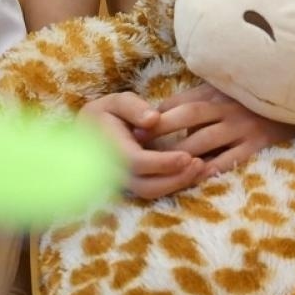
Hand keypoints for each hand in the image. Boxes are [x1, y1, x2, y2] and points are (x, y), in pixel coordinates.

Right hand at [78, 92, 203, 199]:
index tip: (187, 156)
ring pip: (151, 192)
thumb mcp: (116, 101)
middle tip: (199, 163)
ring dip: (179, 184)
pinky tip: (197, 172)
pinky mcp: (135, 184)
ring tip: (204, 167)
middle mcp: (115, 171)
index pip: (136, 162)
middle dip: (175, 179)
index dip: (162, 163)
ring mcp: (124, 181)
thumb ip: (133, 107)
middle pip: (145, 186)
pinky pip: (156, 190)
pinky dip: (177, 184)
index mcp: (110, 149)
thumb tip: (153, 119)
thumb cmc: (105, 114)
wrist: (90, 133)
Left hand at [146, 83, 291, 177]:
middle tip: (136, 145)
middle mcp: (226, 106)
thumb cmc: (251, 102)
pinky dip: (209, 171)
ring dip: (178, 154)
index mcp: (216, 92)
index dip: (155, 115)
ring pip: (202, 141)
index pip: (179, 102)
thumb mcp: (224, 93)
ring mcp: (241, 126)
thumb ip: (197, 103)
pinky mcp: (256, 144)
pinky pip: (227, 161)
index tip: (134, 128)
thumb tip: (160, 117)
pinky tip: (192, 179)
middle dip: (159, 130)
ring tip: (157, 166)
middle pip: (186, 117)